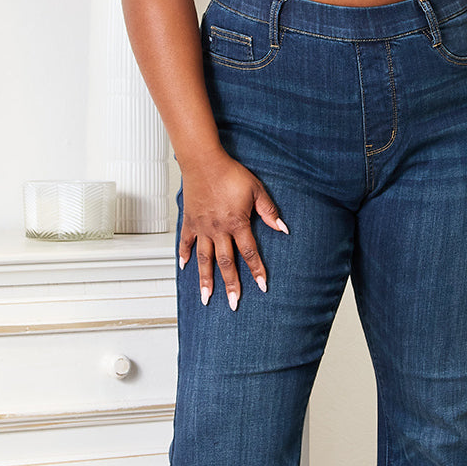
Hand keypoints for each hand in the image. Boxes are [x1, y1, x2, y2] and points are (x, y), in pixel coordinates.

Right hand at [178, 151, 288, 309]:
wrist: (204, 161)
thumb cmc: (230, 173)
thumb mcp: (256, 190)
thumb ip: (268, 211)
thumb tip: (282, 228)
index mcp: (236, 223)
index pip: (249, 252)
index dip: (256, 270)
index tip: (261, 286)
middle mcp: (218, 230)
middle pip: (226, 263)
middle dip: (231, 285)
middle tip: (233, 303)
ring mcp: (202, 227)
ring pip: (204, 259)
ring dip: (205, 280)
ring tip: (206, 298)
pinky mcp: (190, 221)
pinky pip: (186, 242)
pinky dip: (184, 255)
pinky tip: (184, 268)